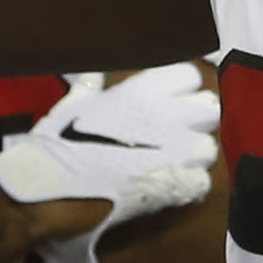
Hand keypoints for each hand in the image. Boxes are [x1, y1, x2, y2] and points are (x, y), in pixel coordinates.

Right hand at [0, 66, 222, 262]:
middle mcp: (168, 114)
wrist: (53, 189)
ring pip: (209, 146)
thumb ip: (92, 87)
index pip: (190, 76)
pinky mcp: (178, 183)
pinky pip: (203, 181)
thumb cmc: (59, 143)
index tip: (169, 106)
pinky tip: (168, 189)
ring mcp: (177, 149)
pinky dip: (188, 187)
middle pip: (209, 109)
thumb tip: (93, 73)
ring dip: (194, 157)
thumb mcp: (73, 105)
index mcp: (143, 90)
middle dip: (196, 123)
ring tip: (171, 167)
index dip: (182, 92)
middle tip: (174, 138)